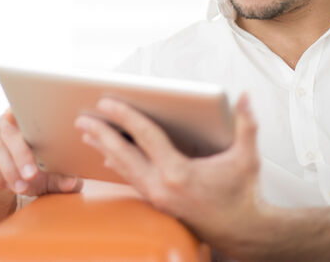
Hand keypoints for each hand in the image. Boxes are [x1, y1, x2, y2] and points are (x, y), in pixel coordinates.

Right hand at [0, 109, 83, 196]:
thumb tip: (74, 182)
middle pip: (11, 134)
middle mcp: (5, 124)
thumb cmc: (28, 171)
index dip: (29, 113)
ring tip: (22, 187)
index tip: (34, 121)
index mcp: (27, 121)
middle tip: (33, 175)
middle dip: (22, 155)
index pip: (27, 110)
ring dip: (10, 169)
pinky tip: (6, 186)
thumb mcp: (46, 177)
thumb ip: (59, 179)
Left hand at [74, 93, 267, 247]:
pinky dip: (117, 166)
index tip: (107, 102)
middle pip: (123, 154)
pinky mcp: (158, 204)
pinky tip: (107, 158)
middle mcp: (162, 187)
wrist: (243, 232)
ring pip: (123, 169)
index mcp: (179, 173)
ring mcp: (157, 198)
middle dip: (101, 134)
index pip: (145, 136)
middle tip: (82, 118)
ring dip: (104, 149)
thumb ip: (247, 124)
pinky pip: (131, 181)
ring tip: (87, 133)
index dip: (125, 116)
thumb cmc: (245, 194)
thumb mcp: (247, 157)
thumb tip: (247, 97)